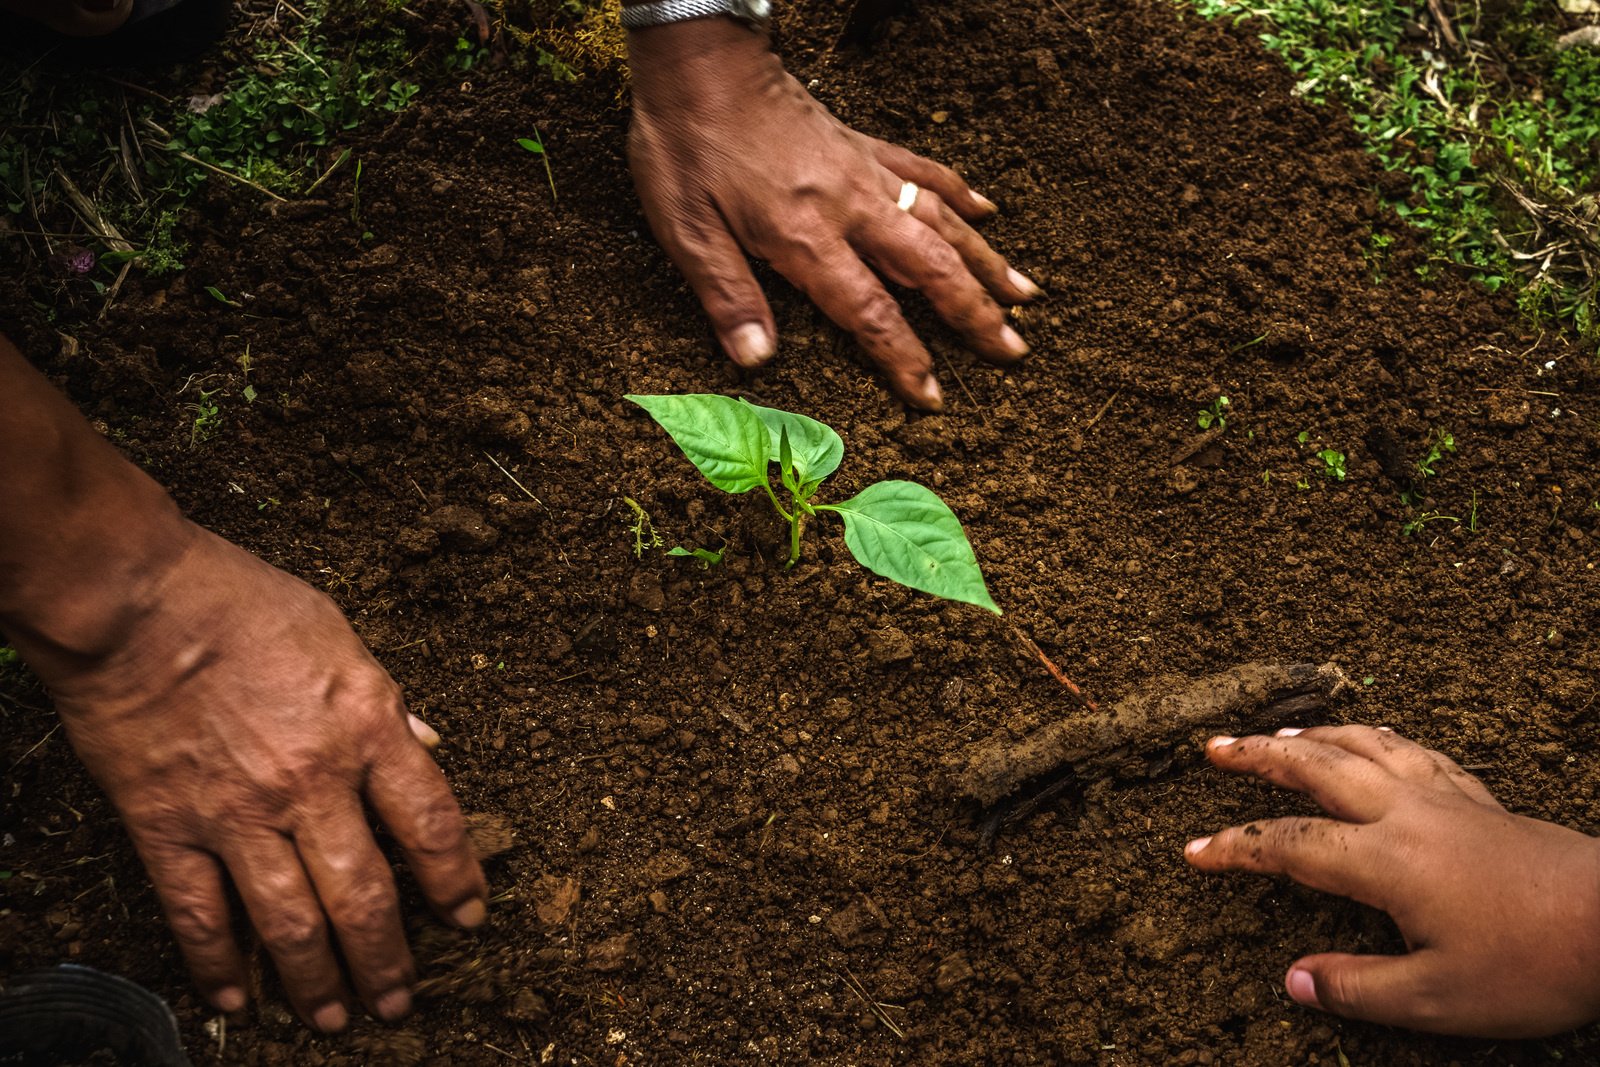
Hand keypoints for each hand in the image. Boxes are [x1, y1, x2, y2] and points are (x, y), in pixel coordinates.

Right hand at [33, 524, 485, 1031]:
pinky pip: (198, 912)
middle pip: (365, 895)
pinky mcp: (168, 826)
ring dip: (318, 979)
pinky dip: (217, 962)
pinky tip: (237, 995)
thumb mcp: (344, 639)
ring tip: (335, 1019)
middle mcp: (311, 783)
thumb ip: (388, 703)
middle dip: (388, 960)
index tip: (468, 917)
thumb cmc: (244, 604)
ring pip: (290, 922)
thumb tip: (429, 746)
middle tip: (401, 1002)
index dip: (456, 880)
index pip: (432, 824)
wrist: (136, 601)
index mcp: (365, 729)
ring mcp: (237, 812)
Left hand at [625, 18, 1038, 409]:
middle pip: (928, 268)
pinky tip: (986, 212)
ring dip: (985, 260)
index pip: (870, 312)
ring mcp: (862, 171)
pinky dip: (958, 192)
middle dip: (974, 313)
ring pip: (941, 221)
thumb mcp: (685, 228)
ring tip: (1026, 294)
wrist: (699, 59)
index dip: (905, 358)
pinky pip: (923, 169)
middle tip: (1014, 350)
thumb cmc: (685, 145)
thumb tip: (756, 360)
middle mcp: (849, 205)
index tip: (934, 396)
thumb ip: (726, 294)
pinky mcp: (861, 143)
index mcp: (805, 235)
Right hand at [1186, 726, 1599, 1037]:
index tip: (1193, 850)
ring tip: (1280, 732)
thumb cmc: (1532, 964)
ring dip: (1313, 735)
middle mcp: (1406, 814)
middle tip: (1215, 747)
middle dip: (1258, 756)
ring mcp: (1444, 798)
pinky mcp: (1479, 799)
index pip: (1288, 846)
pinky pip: (1415, 750)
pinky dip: (1378, 737)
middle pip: (1315, 768)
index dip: (1235, 846)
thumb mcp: (1436, 999)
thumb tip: (1292, 981)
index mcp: (1385, 860)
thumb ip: (1357, 986)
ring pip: (1363, 746)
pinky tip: (1371, 739)